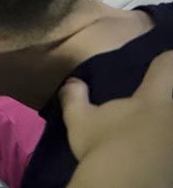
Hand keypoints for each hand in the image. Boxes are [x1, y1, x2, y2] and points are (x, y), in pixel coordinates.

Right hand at [61, 50, 172, 170]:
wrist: (125, 186)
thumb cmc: (103, 147)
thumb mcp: (79, 121)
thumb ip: (75, 97)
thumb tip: (73, 82)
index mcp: (153, 98)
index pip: (167, 63)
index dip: (164, 60)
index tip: (158, 64)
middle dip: (167, 93)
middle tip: (154, 102)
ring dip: (164, 122)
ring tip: (153, 131)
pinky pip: (170, 148)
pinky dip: (164, 148)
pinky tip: (155, 153)